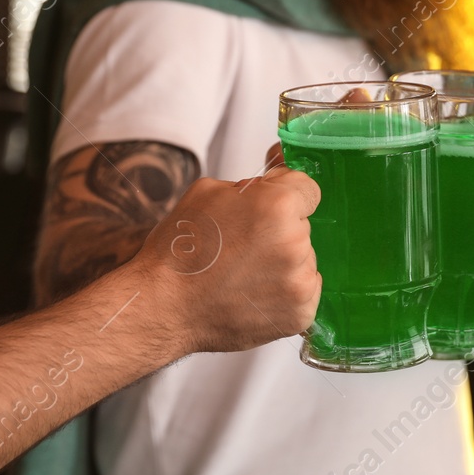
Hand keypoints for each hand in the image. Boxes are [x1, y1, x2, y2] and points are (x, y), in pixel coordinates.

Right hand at [131, 168, 321, 353]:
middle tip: (241, 247)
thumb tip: (282, 161)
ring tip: (243, 274)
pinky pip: (305, 291)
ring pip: (303, 259)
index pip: (308, 189)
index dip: (286, 196)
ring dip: (283, 262)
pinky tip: (253, 293)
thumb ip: (256, 179)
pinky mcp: (300, 313)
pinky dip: (285, 292)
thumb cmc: (180, 250)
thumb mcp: (209, 192)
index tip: (269, 209)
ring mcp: (300, 281)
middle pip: (302, 226)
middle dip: (278, 231)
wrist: (165, 308)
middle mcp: (295, 242)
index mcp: (277, 205)